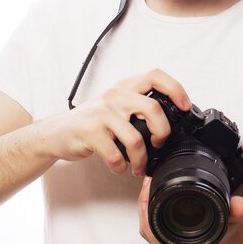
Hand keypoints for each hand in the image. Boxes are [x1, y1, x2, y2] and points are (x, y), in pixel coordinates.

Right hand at [36, 69, 190, 176]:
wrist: (57, 132)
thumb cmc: (92, 121)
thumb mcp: (116, 105)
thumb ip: (138, 106)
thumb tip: (171, 120)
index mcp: (125, 87)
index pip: (155, 76)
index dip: (175, 89)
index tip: (186, 106)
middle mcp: (115, 96)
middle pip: (153, 108)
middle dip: (162, 132)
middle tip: (159, 144)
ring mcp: (103, 114)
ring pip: (136, 138)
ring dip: (142, 159)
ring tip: (139, 166)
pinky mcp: (92, 133)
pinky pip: (116, 155)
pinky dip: (121, 167)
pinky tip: (119, 167)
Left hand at [138, 176, 242, 243]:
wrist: (240, 235)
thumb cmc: (236, 229)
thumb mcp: (240, 215)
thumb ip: (239, 210)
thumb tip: (238, 205)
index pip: (157, 237)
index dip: (147, 214)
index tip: (148, 191)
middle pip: (148, 231)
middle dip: (143, 205)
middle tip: (147, 183)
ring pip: (149, 230)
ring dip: (146, 209)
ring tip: (149, 187)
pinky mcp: (174, 239)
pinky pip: (155, 228)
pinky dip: (151, 212)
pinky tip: (154, 196)